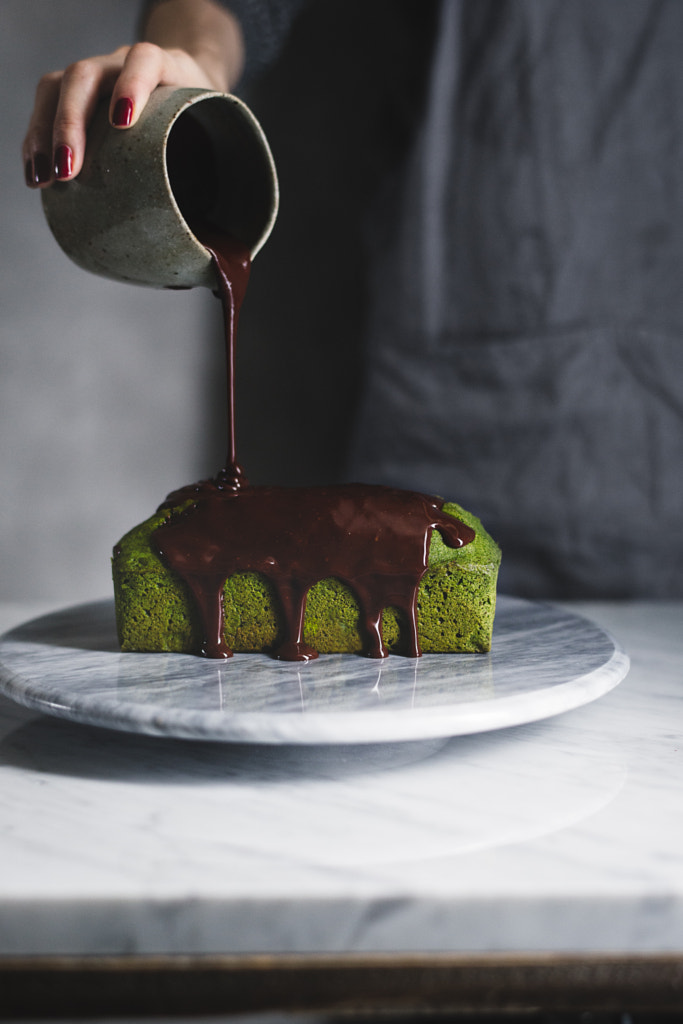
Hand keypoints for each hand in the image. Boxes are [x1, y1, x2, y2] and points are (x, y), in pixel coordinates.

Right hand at [22, 0, 243, 188]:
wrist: (189, 84)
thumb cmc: (206, 121)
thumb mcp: (223, 135)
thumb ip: (224, 174)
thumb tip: (223, 256)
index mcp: (167, 67)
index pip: (146, 59)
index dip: (132, 83)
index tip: (122, 121)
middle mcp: (122, 63)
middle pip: (87, 75)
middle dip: (72, 122)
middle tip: (71, 170)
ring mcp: (96, 75)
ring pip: (58, 87)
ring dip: (45, 133)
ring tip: (45, 180)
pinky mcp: (74, 92)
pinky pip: (46, 105)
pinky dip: (36, 140)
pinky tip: (37, 176)